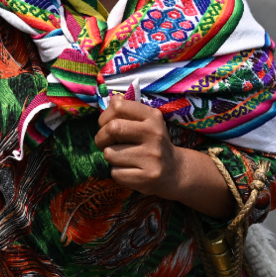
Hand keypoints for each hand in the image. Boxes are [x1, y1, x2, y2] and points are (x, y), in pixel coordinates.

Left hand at [95, 94, 236, 217]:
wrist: (174, 171)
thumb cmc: (151, 143)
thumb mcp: (145, 122)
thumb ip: (127, 110)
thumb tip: (113, 99)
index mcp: (152, 117)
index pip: (118, 107)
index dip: (104, 117)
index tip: (106, 125)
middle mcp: (155, 134)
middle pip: (112, 128)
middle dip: (101, 137)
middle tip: (104, 143)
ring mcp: (152, 157)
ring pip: (110, 154)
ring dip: (110, 157)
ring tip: (122, 158)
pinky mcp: (148, 177)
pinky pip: (116, 173)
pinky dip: (117, 172)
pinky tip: (130, 170)